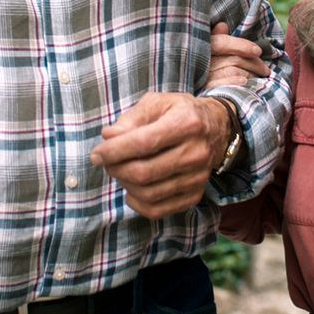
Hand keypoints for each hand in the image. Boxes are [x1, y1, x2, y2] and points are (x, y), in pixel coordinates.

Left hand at [89, 91, 231, 218]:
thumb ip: (131, 119)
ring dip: (125, 185)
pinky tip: (132, 189)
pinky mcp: (196, 194)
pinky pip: (159, 210)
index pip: (143, 143)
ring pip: (149, 193)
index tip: (96, 154)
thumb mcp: (157, 103)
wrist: (217, 127)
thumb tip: (108, 137)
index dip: (114, 151)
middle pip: (144, 172)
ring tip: (119, 171)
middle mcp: (196, 152)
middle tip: (106, 162)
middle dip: (116, 169)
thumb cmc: (179, 112)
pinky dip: (138, 204)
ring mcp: (198, 177)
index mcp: (186, 123)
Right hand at [206, 22, 269, 87]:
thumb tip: (223, 25)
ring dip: (249, 74)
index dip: (241, 45)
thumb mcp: (209, 50)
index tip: (258, 51)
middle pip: (233, 59)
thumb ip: (217, 38)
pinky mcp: (205, 91)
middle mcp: (200, 61)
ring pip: (233, 72)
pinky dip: (237, 83)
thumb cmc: (204, 68)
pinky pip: (225, 86)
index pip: (221, 42)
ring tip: (257, 78)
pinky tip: (245, 84)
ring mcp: (202, 78)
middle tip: (265, 70)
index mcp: (201, 47)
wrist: (190, 96)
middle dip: (254, 64)